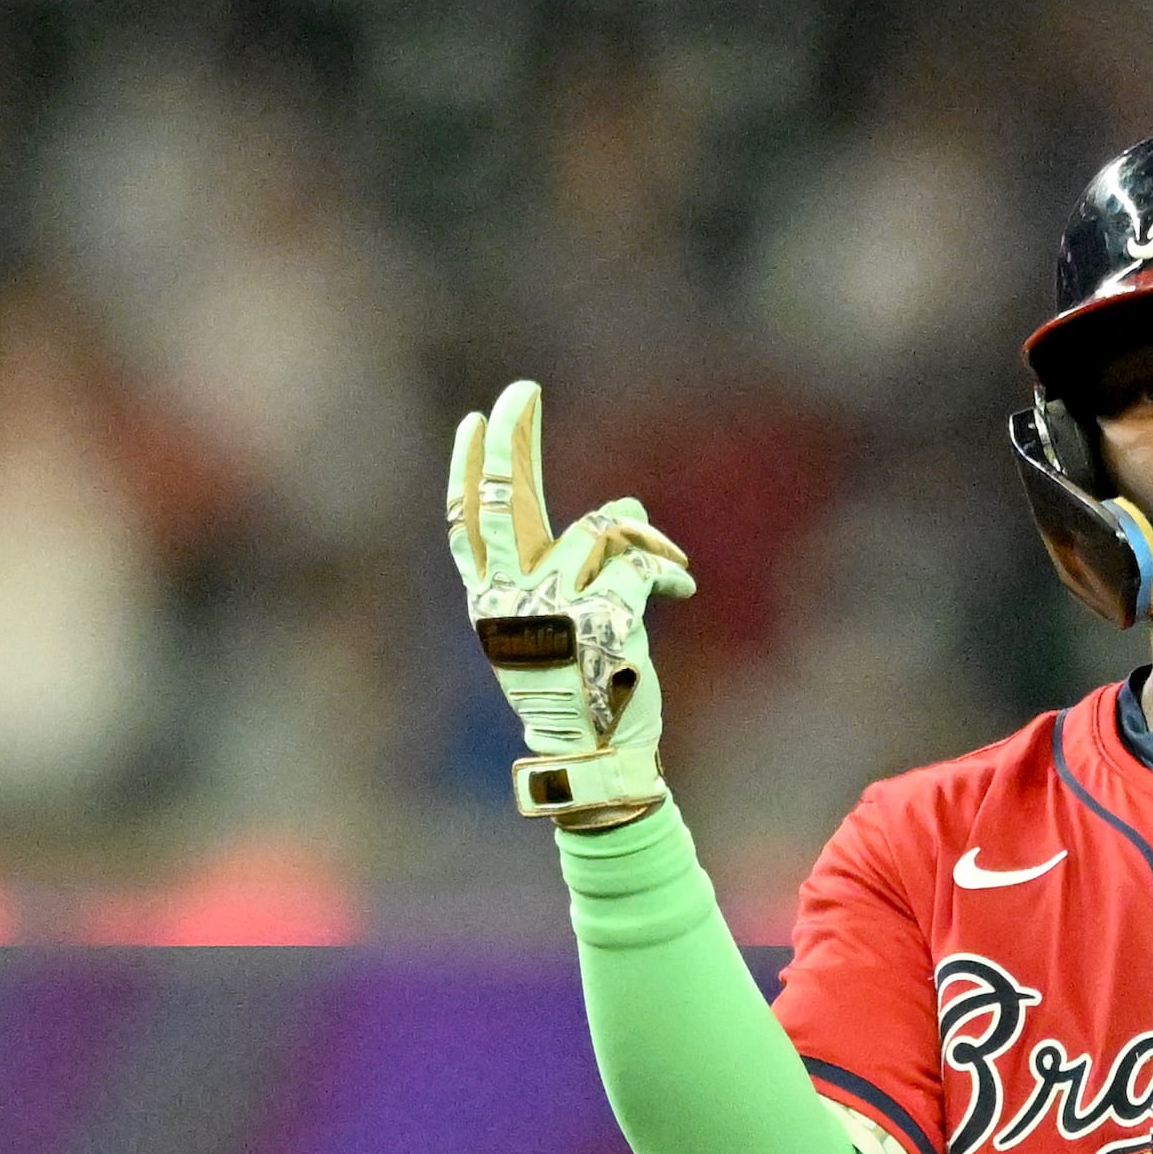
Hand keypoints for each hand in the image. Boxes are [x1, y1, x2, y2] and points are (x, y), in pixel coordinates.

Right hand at [446, 379, 694, 824]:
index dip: (469, 469)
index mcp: (491, 604)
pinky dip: (670, 570)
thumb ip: (578, 565)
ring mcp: (551, 609)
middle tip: (520, 392)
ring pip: (601, 528)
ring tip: (668, 562)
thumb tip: (622, 507)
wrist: (599, 761)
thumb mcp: (569, 624)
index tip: (475, 421)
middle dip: (510, 438)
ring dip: (644, 536)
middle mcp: (510, 602)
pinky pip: (642, 562)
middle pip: (500, 501)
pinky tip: (685, 590)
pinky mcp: (599, 618)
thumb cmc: (587, 692)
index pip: (467, 524)